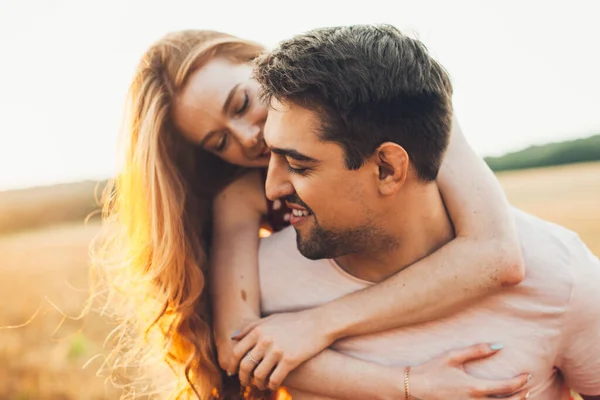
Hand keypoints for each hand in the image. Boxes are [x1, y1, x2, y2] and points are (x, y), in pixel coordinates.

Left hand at [230, 310, 330, 390]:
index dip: (232, 365)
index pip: (236, 352)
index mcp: (258, 330)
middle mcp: (265, 340)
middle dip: (243, 378)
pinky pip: (274, 379)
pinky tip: (273, 385)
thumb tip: (233, 339)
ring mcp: (277, 351)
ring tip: (260, 385)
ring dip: (258, 384)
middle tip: (245, 382)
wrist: (319, 323)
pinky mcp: (290, 360)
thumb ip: (251, 327)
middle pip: (245, 365)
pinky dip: (271, 385)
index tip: (233, 372)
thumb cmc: (294, 321)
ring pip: (259, 375)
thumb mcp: (270, 319)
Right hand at [408, 343, 530, 399]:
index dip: (520, 381)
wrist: (415, 387)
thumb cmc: (433, 369)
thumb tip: (499, 345)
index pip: (506, 387)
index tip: (527, 374)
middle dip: (521, 396)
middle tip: (529, 389)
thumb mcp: (453, 356)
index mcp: (475, 387)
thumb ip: (477, 350)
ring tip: (520, 398)